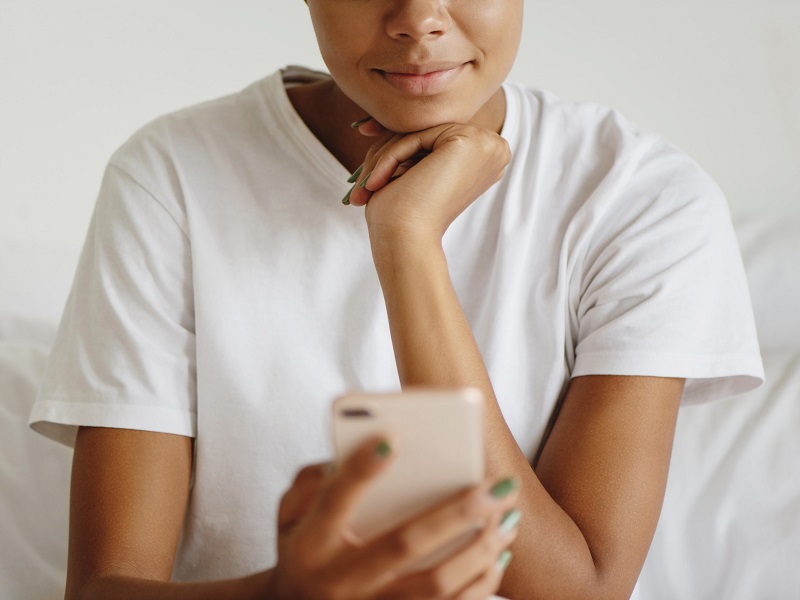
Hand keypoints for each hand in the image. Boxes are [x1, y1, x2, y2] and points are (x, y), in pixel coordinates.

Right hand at [266, 437, 519, 599]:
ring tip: (509, 514)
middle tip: (497, 483)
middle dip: (457, 512)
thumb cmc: (303, 549)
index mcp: (311, 543)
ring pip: (437, 584)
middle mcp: (341, 579)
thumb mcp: (288, 514)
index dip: (361, 471)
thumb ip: (312, 480)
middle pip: (404, 544)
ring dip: (481, 548)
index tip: (393, 437)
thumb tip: (358, 454)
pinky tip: (501, 551)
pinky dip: (482, 582)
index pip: (335, 502)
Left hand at [346, 121, 510, 249]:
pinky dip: (390, 159)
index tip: (364, 137)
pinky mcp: (470, 141)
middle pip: (428, 131)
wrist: (408, 241)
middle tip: (361, 168)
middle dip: (388, 146)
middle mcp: (494, 147)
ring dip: (386, 156)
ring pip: (421, 132)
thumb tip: (383, 117)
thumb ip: (415, 138)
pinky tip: (373, 184)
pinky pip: (417, 136)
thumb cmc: (405, 214)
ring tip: (364, 185)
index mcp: (486, 156)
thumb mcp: (413, 167)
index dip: (399, 141)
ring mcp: (486, 143)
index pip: (435, 135)